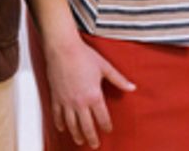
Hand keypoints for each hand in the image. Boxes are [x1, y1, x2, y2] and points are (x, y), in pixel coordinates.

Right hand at [44, 32, 135, 148]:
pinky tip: (62, 128)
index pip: (103, 118)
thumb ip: (119, 80)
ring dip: (76, 134)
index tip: (108, 130)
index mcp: (94, 96)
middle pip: (87, 126)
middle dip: (92, 138)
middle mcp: (80, 102)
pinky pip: (57, 115)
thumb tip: (132, 87)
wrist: (62, 48)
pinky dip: (59, 123)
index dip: (107, 126)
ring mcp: (66, 101)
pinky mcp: (56, 97)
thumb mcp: (105, 67)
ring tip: (79, 141)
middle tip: (94, 145)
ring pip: (71, 124)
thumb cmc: (83, 55)